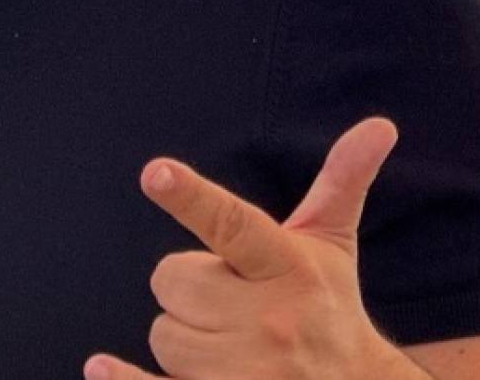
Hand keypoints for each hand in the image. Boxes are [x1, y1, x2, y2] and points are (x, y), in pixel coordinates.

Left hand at [85, 118, 411, 379]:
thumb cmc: (330, 309)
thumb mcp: (334, 246)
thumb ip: (342, 181)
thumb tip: (380, 125)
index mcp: (289, 267)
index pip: (233, 225)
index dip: (192, 197)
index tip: (155, 172)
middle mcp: (270, 320)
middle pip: (172, 281)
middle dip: (189, 288)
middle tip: (228, 300)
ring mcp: (248, 370)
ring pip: (163, 335)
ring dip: (183, 338)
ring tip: (230, 346)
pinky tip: (99, 368)